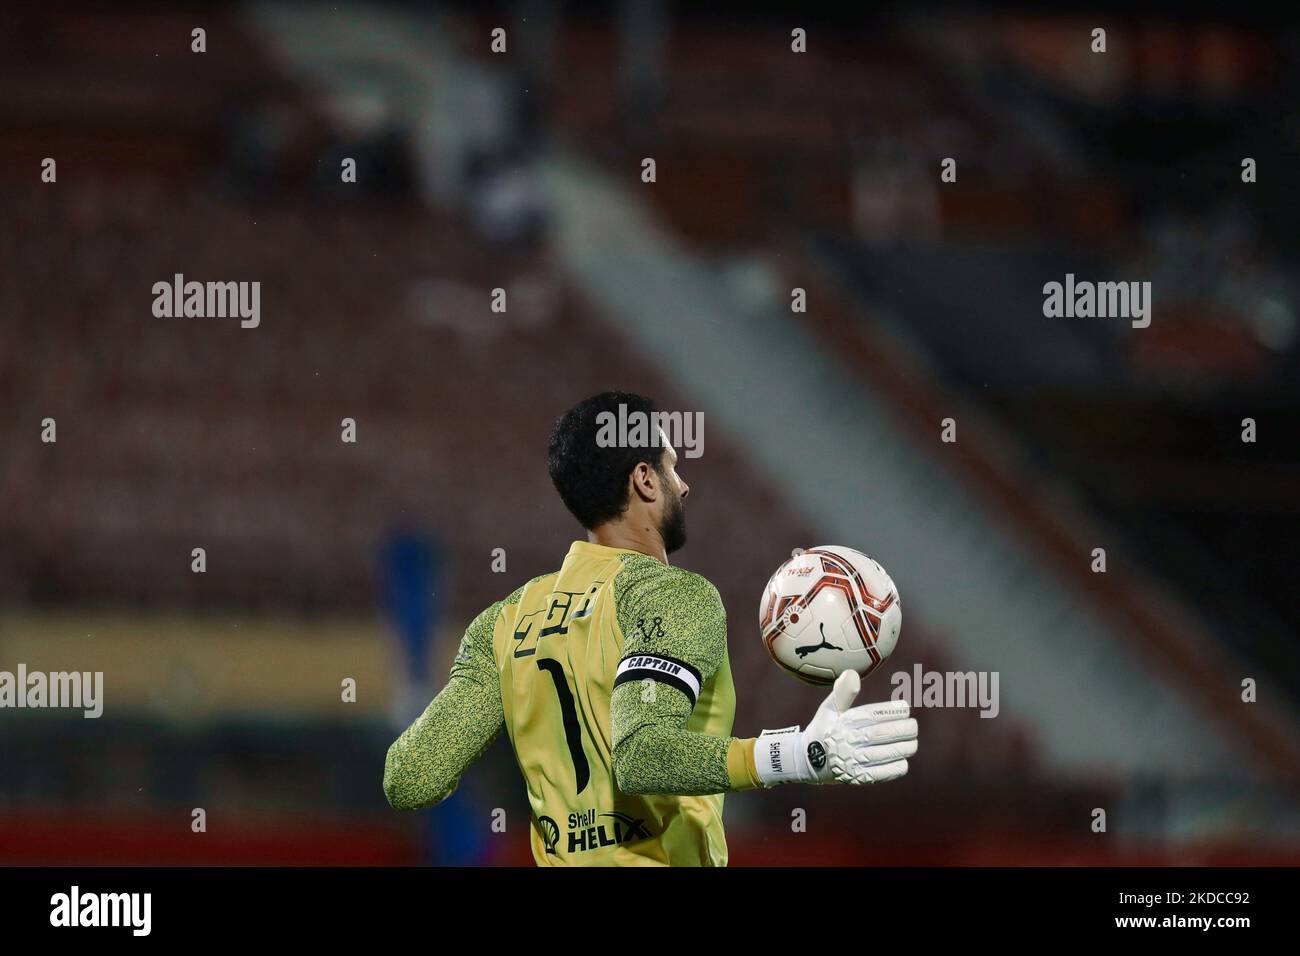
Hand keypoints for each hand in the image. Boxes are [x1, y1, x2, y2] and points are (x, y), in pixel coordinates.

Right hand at [753, 670, 916, 785]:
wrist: (808, 762)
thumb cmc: (824, 730)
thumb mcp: (829, 710)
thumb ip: (843, 692)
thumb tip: (852, 673)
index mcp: (841, 723)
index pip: (870, 715)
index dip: (890, 711)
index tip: (905, 708)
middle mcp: (846, 742)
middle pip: (880, 735)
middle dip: (901, 730)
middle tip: (914, 726)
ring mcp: (851, 762)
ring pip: (883, 754)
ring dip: (902, 748)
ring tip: (913, 743)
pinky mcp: (856, 778)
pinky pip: (880, 774)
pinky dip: (895, 768)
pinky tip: (903, 761)